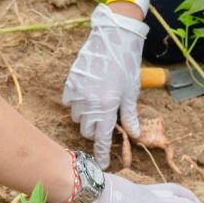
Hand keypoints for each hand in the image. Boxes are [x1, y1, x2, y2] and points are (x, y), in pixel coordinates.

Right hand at [61, 5, 146, 166]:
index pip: (101, 139)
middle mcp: (89, 103)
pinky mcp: (70, 81)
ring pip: (76, 117)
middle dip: (95, 131)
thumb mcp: (131, 91)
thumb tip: (135, 134)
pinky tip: (86, 95)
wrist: (113, 37)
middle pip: (86, 130)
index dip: (102, 154)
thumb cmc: (126, 63)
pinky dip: (76, 103)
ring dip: (85, 117)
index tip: (102, 165)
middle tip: (105, 122)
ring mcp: (77, 92)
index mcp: (106, 107)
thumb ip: (130, 115)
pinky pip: (69, 101)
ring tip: (96, 106)